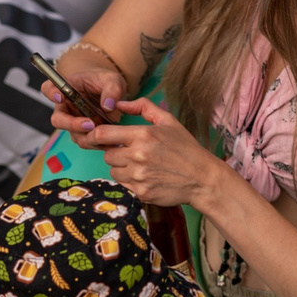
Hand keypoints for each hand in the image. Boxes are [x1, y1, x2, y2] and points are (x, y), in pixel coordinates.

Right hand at [48, 47, 127, 142]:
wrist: (111, 94)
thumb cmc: (105, 82)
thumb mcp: (111, 80)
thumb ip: (111, 89)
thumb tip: (108, 106)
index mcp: (66, 88)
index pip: (49, 89)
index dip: (51, 94)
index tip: (60, 97)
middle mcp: (66, 107)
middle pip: (58, 120)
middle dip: (72, 124)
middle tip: (89, 124)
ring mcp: (74, 122)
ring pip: (74, 135)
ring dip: (88, 136)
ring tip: (105, 132)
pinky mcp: (84, 134)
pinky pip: (87, 142)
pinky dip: (98, 143)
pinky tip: (109, 140)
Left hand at [84, 99, 220, 207]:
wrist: (202, 178)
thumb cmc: (186, 148)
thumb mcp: (168, 121)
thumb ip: (143, 107)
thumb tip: (120, 104)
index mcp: (143, 135)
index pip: (103, 134)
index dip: (94, 136)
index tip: (95, 138)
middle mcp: (138, 156)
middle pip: (107, 155)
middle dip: (115, 153)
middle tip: (131, 153)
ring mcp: (139, 176)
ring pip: (114, 172)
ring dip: (122, 168)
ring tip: (141, 166)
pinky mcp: (142, 192)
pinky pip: (124, 185)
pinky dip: (131, 182)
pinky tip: (147, 177)